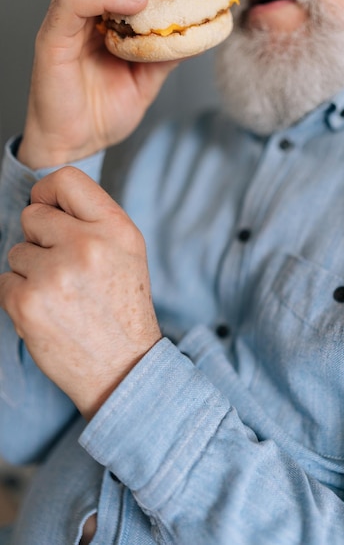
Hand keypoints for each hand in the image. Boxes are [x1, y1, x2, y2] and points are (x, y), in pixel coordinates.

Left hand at [0, 167, 161, 418]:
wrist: (123, 367)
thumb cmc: (122, 307)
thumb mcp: (127, 252)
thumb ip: (93, 219)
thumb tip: (46, 200)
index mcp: (115, 229)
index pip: (66, 179)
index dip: (48, 191)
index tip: (47, 208)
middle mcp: (86, 246)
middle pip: (33, 215)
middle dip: (41, 239)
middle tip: (65, 269)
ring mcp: (54, 274)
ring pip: (17, 250)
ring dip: (31, 271)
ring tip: (62, 296)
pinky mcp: (27, 302)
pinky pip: (5, 280)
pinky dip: (20, 296)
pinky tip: (48, 313)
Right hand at [19, 0, 184, 169]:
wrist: (76, 147)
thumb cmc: (101, 115)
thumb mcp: (145, 81)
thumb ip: (165, 55)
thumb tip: (196, 33)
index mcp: (99, 19)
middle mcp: (79, 14)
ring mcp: (64, 24)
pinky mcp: (52, 40)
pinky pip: (71, 1)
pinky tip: (135, 4)